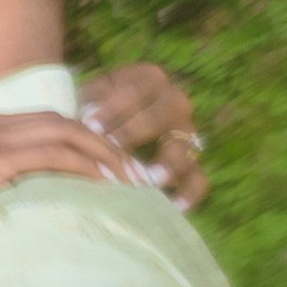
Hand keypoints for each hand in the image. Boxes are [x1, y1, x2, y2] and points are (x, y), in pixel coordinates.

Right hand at [0, 111, 136, 286]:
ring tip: (133, 183)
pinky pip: (52, 155)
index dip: (84, 143)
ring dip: (105, 155)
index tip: (111, 171)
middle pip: (62, 122)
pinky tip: (107, 186)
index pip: (44, 124)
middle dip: (105, 146)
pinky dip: (85, 165)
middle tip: (136, 176)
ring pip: (65, 133)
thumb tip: (13, 212)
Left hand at [78, 63, 209, 209]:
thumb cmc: (96, 106)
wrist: (108, 122)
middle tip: (112, 147)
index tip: (90, 125)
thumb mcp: (90, 95)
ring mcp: (186, 133)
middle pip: (164, 114)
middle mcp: (175, 101)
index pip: (135, 91)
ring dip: (168, 163)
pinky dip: (190, 193)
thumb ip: (89, 103)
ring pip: (185, 146)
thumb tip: (88, 120)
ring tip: (149, 180)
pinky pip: (199, 178)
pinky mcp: (190, 161)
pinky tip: (174, 207)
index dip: (112, 108)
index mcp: (150, 79)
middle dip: (135, 131)